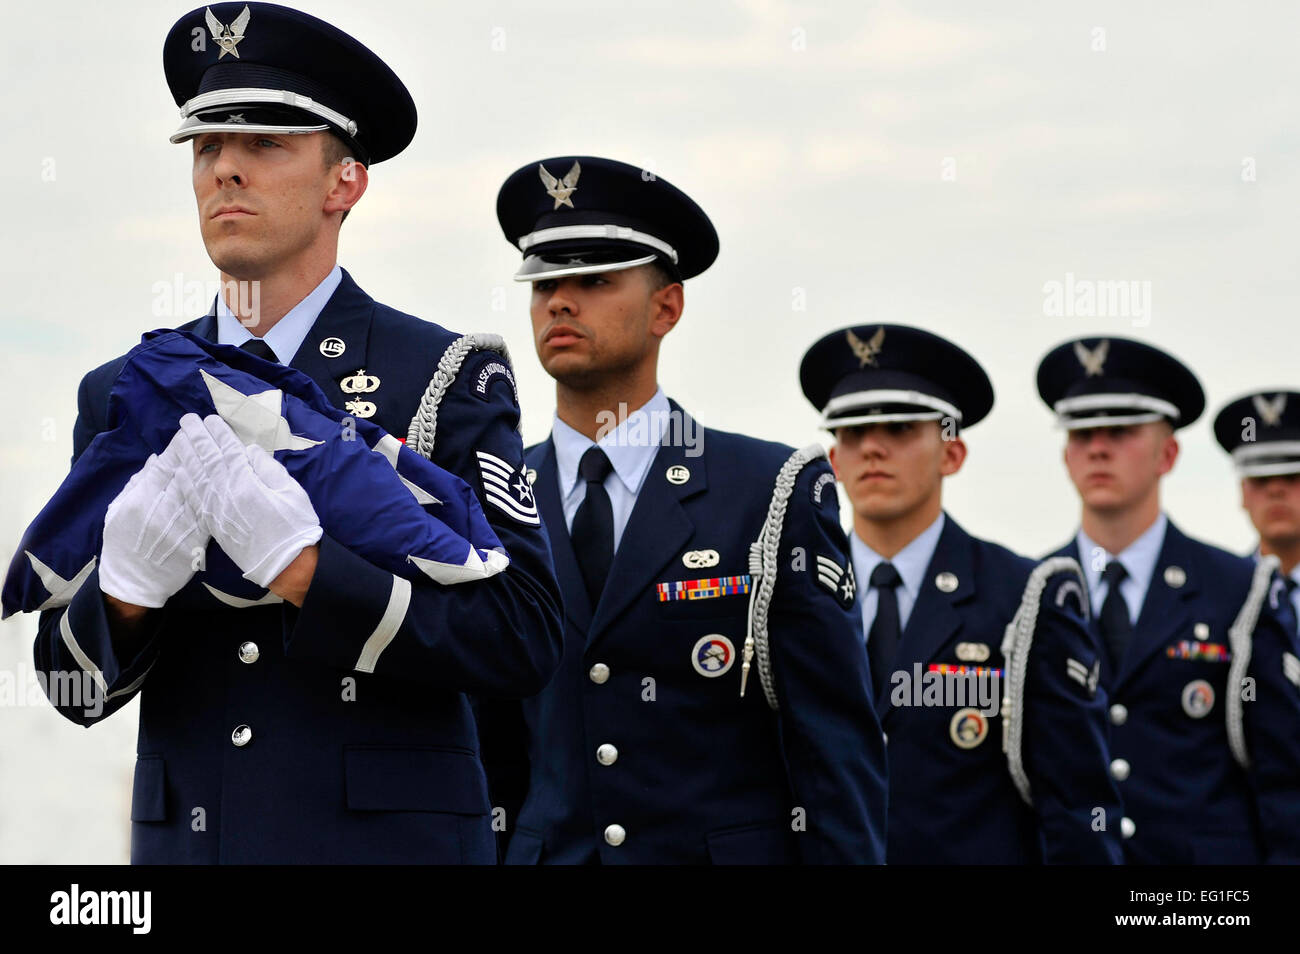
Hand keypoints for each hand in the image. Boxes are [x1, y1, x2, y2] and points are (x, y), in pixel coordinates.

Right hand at [99, 437, 209, 607]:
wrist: (133, 583)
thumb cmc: (121, 544)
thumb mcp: (116, 511)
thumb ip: (135, 485)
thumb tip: (156, 459)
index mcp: (140, 502)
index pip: (163, 468)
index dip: (178, 449)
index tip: (188, 433)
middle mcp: (162, 512)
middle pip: (185, 476)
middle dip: (198, 453)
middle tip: (209, 434)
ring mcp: (180, 528)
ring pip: (202, 493)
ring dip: (214, 471)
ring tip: (223, 451)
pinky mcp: (195, 542)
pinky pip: (211, 515)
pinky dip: (220, 499)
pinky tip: (229, 484)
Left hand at [172, 413, 322, 587]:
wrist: (285, 564)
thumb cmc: (294, 525)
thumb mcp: (290, 490)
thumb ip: (267, 468)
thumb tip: (248, 451)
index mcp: (247, 481)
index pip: (228, 450)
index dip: (218, 433)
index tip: (210, 419)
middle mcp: (226, 493)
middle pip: (207, 459)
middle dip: (197, 438)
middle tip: (187, 421)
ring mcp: (216, 509)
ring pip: (196, 476)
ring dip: (186, 455)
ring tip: (180, 438)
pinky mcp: (212, 524)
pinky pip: (193, 498)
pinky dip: (184, 482)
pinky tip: (178, 471)